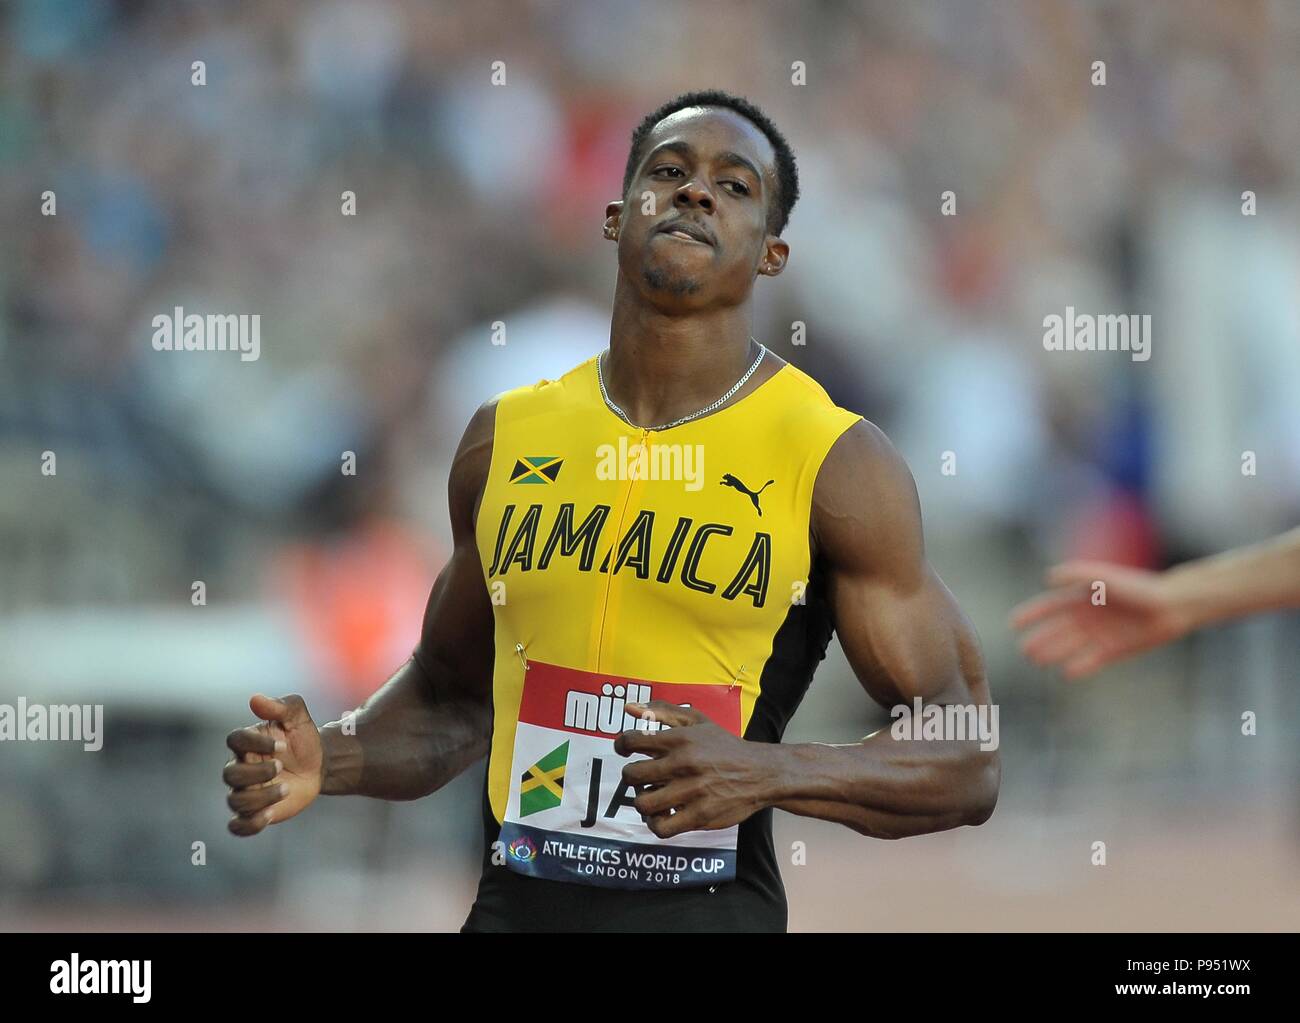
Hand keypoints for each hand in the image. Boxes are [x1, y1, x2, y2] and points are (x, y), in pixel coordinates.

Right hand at [224, 693, 322, 835]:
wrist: (320, 764)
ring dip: (261, 798)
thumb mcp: (298, 717)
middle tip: (282, 766)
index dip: (255, 743)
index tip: (282, 745)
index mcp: (248, 743)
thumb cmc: (304, 738)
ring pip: (236, 801)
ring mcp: (247, 791)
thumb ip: (281, 705)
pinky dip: (249, 825)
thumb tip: (255, 699)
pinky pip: (238, 825)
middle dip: (257, 773)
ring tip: (286, 789)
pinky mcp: (255, 812)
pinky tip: (270, 816)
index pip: (235, 740)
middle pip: (230, 775)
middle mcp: (241, 767)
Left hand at [613, 701, 778, 838]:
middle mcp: (683, 764)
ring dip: (643, 801)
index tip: (626, 751)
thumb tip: (628, 708)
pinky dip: (656, 823)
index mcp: (680, 739)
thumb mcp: (697, 721)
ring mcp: (691, 791)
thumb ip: (662, 711)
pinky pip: (662, 827)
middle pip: (632, 776)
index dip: (621, 746)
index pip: (632, 741)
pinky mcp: (700, 815)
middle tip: (642, 778)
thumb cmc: (724, 746)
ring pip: (643, 803)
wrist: (760, 772)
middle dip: (631, 778)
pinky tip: (663, 815)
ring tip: (652, 797)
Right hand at [1010, 561, 1193, 679]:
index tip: (1013, 623)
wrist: (1171, 605)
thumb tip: (1048, 578)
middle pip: (1056, 630)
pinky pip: (1091, 661)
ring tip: (1036, 660)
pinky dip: (1079, 666)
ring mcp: (1098, 634)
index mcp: (1081, 597)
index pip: (1049, 607)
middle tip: (1024, 650)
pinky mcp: (1113, 650)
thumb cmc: (1138, 587)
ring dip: (1053, 653)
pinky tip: (1066, 673)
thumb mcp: (1105, 577)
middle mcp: (1086, 617)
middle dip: (1039, 639)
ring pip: (1069, 646)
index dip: (1031, 614)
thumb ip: (1078, 574)